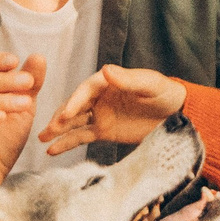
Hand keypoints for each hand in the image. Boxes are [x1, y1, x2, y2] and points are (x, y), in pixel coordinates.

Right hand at [42, 64, 187, 155]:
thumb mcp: (149, 85)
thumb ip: (127, 79)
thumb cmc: (165, 94)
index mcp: (107, 82)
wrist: (177, 115)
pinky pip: (82, 137)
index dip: (75, 101)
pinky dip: (67, 143)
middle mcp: (99, 98)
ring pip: (74, 122)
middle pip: (74, 106)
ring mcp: (100, 115)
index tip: (66, 114)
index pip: (85, 90)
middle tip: (49, 128)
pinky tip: (52, 151)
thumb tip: (106, 69)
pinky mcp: (103, 131)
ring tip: (41, 138)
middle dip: (60, 117)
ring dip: (57, 130)